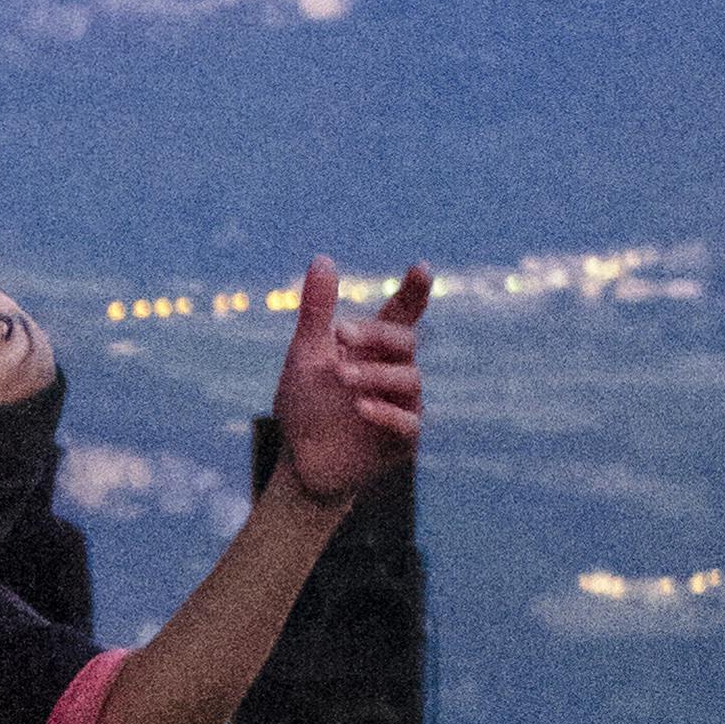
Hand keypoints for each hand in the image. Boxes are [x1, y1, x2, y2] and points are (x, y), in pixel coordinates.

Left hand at [271, 255, 432, 506]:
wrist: (302, 464)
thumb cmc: (308, 406)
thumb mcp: (306, 356)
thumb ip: (317, 312)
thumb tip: (323, 259)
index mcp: (374, 348)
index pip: (401, 314)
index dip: (414, 291)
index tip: (422, 268)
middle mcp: (394, 372)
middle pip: (405, 341)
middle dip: (376, 335)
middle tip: (340, 334)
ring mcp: (403, 405)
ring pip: (408, 379)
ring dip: (374, 374)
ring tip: (340, 377)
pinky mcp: (403, 441)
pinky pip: (409, 422)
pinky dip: (386, 413)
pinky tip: (361, 408)